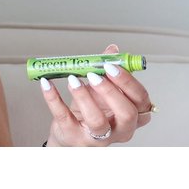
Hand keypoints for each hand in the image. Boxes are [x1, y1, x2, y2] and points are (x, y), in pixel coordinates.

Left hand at [40, 44, 154, 145]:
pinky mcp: (73, 137)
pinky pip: (63, 117)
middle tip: (93, 74)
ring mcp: (98, 138)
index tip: (110, 65)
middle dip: (110, 91)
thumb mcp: (102, 91)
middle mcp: (121, 130)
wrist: (70, 134)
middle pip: (127, 114)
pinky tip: (47, 83)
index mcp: (134, 116)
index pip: (141, 100)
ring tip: (72, 79)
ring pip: (97, 121)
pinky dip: (53, 98)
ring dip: (84, 97)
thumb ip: (108, 71)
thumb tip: (112, 50)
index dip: (128, 81)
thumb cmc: (91, 112)